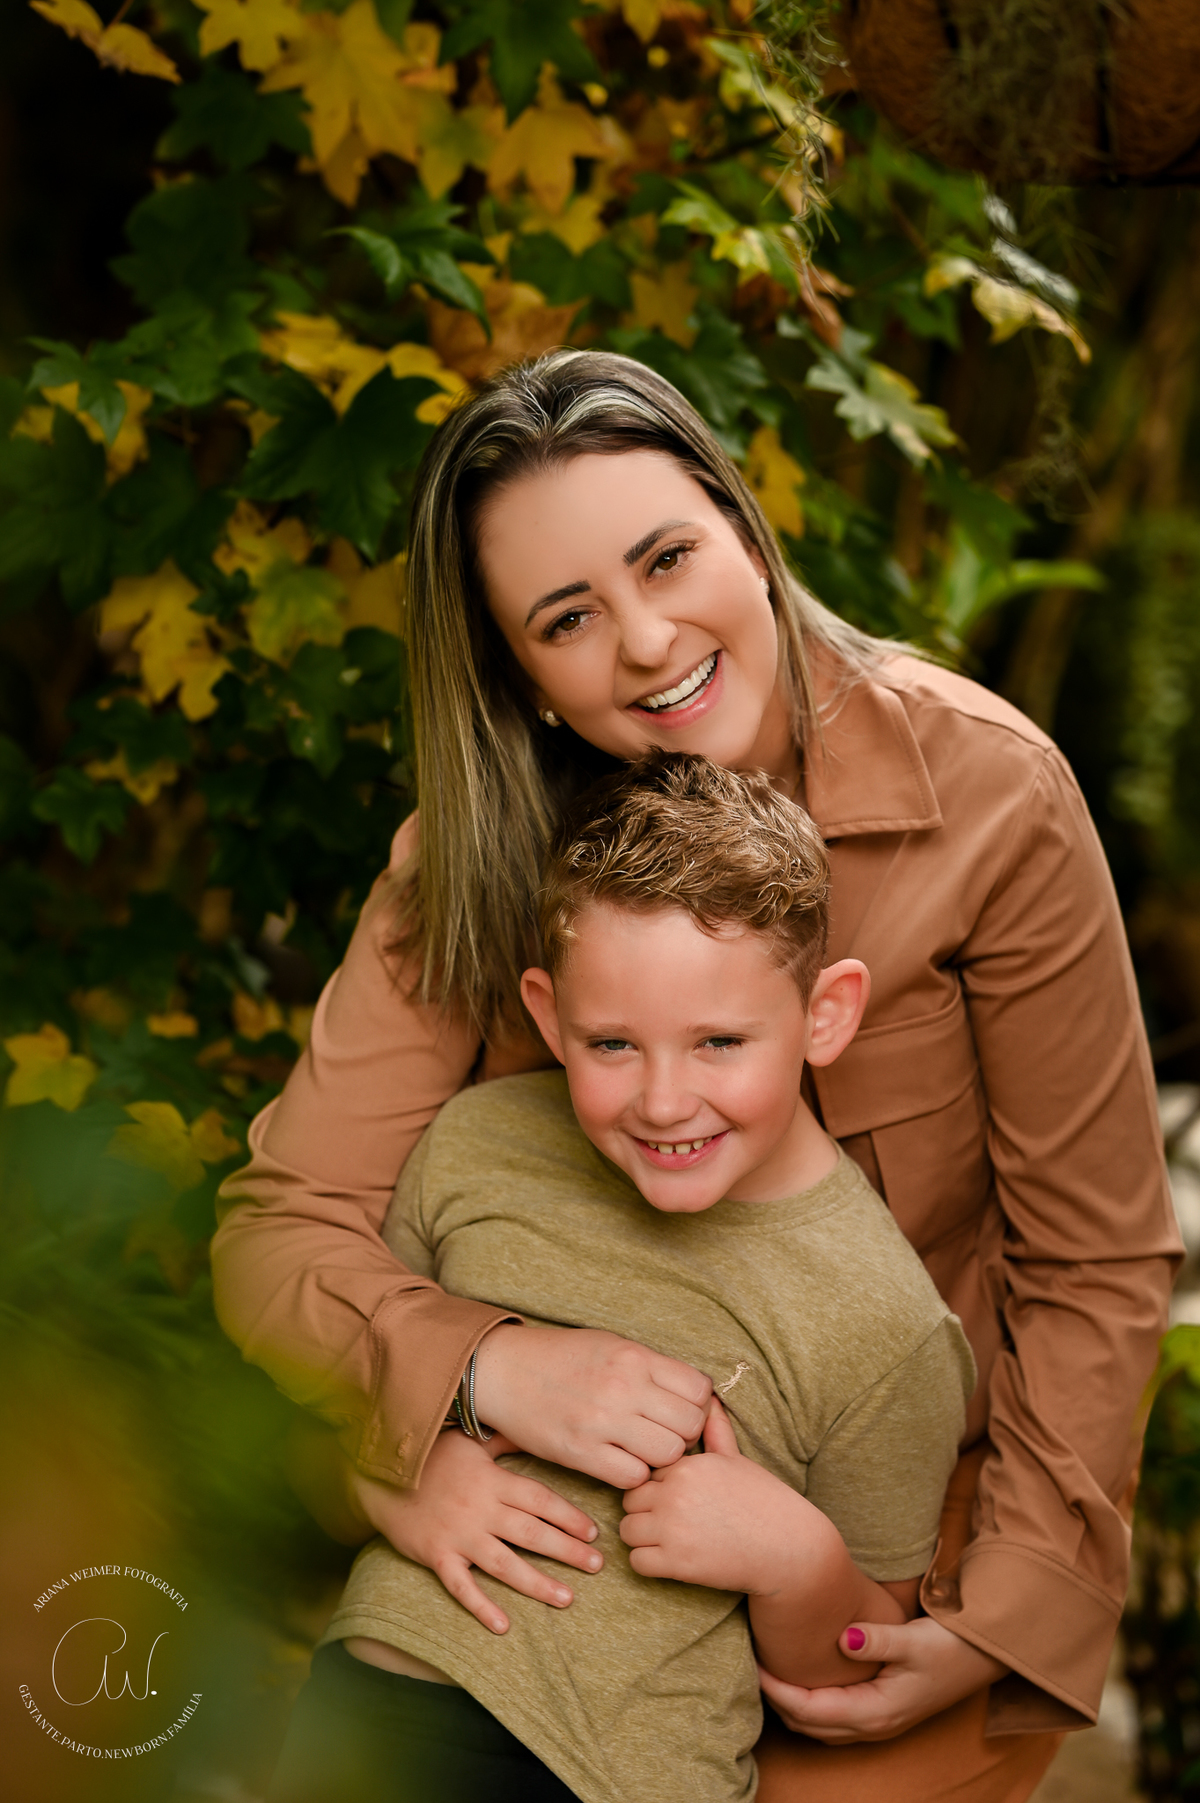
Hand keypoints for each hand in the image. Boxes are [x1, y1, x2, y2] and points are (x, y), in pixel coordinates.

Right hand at [352, 1428, 603, 1634]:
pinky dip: (481, 1607)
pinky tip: (503, 1626)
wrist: (380, 1475)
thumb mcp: (470, 1441)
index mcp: (494, 1480)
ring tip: (567, 1599)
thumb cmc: (430, 1456)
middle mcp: (482, 1509)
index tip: (594, 1532)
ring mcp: (460, 1535)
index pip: (541, 1500)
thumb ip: (504, 1441)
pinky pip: (461, 1586)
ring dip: (538, 1583)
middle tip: (597, 1565)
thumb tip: (536, 1429)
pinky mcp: (437, 1556)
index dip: (569, 1516)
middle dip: (568, 1551)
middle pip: (532, 1533)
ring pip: (506, 1563)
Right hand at [472, 1323, 712, 1487]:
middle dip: (685, 1434)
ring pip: (668, 1454)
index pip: (699, 1390)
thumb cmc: (559, 1356)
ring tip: (644, 1449)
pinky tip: (621, 1462)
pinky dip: (634, 1474)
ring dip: (662, 1457)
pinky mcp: (580, 1452)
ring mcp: (602, 1422)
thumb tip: (692, 1392)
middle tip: (665, 1433)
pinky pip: (633, 1476)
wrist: (502, 1371)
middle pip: (690, 1425)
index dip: (698, 1405)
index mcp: (634, 1356)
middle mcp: (623, 1387)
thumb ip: (650, 1367)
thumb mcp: (610, 1344)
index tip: (682, 1409)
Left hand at [619, 1397, 815, 1593]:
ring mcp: (674, 1530)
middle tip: (669, 1520)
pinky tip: (671, 1559)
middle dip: (644, 1509)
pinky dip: (649, 1563)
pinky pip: (637, 1562)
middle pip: (630, 1498)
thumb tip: (709, 1397)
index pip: (644, 1468)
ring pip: (627, 1530)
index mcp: (687, 1466)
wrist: (788, 1548)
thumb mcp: (736, 1459)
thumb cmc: (763, 1500)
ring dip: (643, 1537)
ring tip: (668, 1539)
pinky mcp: (677, 1564)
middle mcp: (675, 1494)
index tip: (673, 1496)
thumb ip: (715, 1429)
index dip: (656, 1484)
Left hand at [757, 1616, 1008, 1742]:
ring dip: (791, 1704)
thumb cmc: (948, 1646)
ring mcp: (877, 1723)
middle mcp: (873, 1726)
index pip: (810, 1710)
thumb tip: (842, 1638)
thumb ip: (876, 1639)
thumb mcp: (913, 1639)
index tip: (754, 1663)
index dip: (777, 1689)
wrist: (981, 1656)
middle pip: (808, 1724)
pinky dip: (809, 1703)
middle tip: (751, 1663)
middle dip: (777, 1699)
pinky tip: (801, 1677)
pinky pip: (833, 1718)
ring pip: (818, 1725)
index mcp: (876, 1712)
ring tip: (768, 1669)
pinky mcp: (881, 1712)